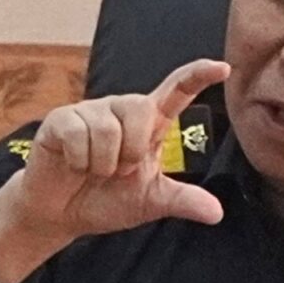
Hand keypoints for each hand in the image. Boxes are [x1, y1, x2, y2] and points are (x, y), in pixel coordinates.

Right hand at [5, 59, 230, 245]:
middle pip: (140, 108)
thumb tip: (217, 213)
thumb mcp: (150, 202)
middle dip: (131, 150)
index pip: (177, 92)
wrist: (60, 214)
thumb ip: (181, 201)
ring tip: (95, 170)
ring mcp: (90, 111)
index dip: (198, 76)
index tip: (223, 68)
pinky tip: (74, 165)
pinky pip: (77, 134)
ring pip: (107, 128)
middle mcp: (121, 110)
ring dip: (102, 163)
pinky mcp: (61, 119)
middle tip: (119, 171)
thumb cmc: (107, 199)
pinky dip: (78, 160)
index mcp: (149, 125)